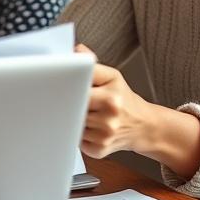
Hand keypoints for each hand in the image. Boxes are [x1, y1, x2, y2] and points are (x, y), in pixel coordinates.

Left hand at [76, 44, 155, 158]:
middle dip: (68, 103)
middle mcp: (111, 114)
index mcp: (112, 94)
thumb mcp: (112, 77)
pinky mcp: (99, 149)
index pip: (77, 85)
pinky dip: (76, 134)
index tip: (56, 84)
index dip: (65, 84)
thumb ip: (91, 64)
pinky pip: (75, 139)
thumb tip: (74, 51)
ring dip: (71, 119)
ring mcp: (105, 133)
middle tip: (68, 100)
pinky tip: (88, 129)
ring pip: (71, 122)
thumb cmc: (124, 100)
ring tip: (84, 114)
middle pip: (71, 105)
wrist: (143, 126)